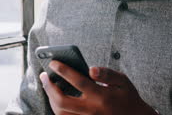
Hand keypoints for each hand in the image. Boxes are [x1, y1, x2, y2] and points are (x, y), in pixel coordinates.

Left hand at [39, 61, 157, 114]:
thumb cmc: (127, 97)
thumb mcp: (123, 82)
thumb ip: (107, 74)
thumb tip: (91, 69)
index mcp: (102, 96)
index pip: (79, 82)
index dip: (64, 71)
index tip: (53, 62)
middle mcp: (92, 110)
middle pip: (63, 101)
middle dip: (49, 87)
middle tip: (44, 75)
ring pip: (60, 113)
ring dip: (50, 98)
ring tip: (48, 85)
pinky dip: (56, 108)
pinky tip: (54, 97)